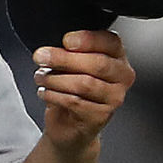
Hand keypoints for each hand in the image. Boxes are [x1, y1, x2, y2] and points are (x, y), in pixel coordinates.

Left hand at [32, 30, 134, 158]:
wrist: (71, 122)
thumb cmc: (72, 84)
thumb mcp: (72, 61)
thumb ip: (71, 50)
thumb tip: (53, 48)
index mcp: (117, 56)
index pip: (110, 42)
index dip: (88, 40)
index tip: (66, 40)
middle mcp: (122, 76)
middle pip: (98, 64)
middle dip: (64, 58)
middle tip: (41, 56)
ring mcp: (114, 97)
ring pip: (84, 84)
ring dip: (55, 79)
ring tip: (40, 77)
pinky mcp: (101, 115)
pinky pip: (75, 102)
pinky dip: (54, 95)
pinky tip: (45, 92)